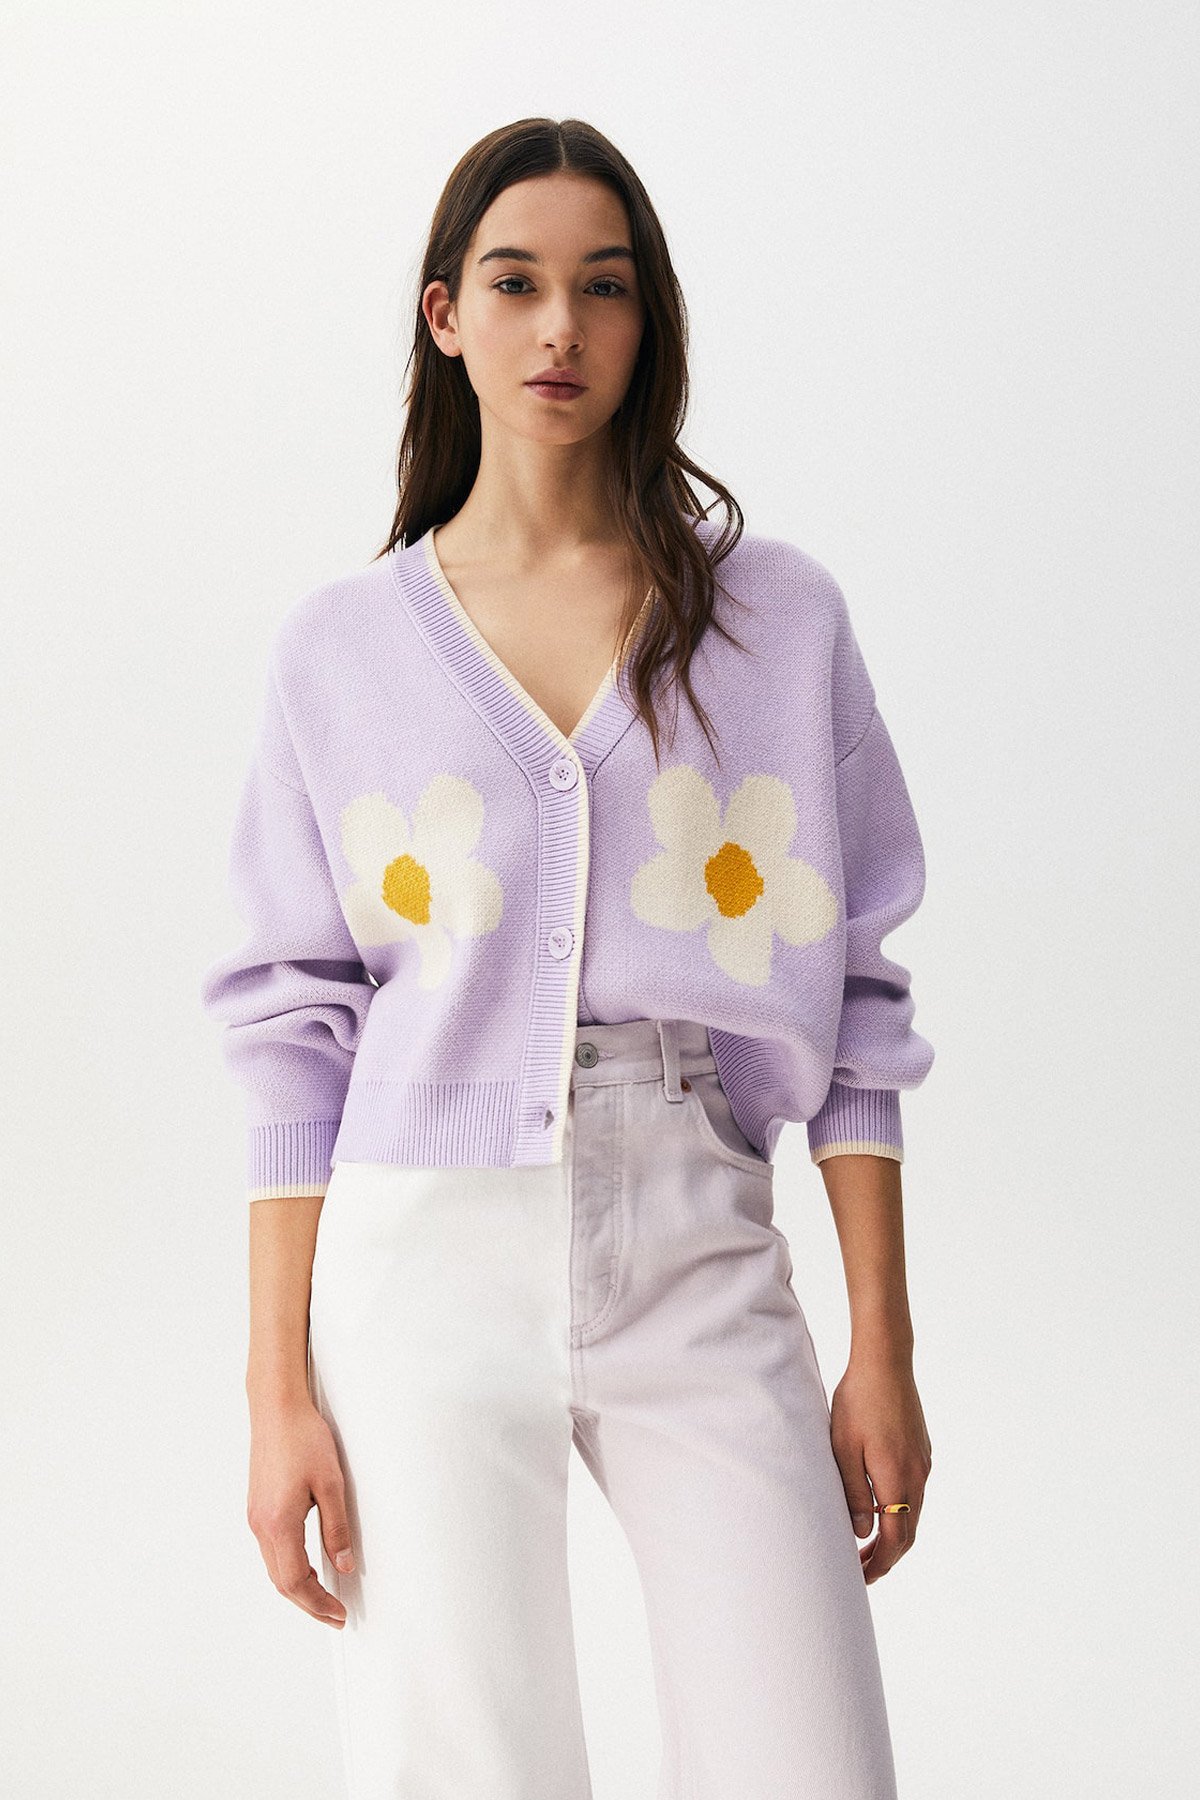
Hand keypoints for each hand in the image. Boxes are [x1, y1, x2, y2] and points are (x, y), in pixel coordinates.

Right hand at [246, 1393, 355, 1627]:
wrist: (277, 1408)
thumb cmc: (304, 1439)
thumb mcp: (331, 1483)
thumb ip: (337, 1529)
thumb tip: (344, 1566)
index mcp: (279, 1523)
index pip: (296, 1581)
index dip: (318, 1604)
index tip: (339, 1615)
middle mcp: (261, 1525)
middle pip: (282, 1582)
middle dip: (308, 1604)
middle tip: (334, 1616)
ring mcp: (256, 1517)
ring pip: (274, 1568)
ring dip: (298, 1588)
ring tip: (324, 1597)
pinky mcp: (258, 1507)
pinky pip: (271, 1550)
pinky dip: (289, 1567)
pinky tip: (307, 1565)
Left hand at [829, 1356, 931, 1583]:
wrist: (886, 1362)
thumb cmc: (858, 1403)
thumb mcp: (844, 1449)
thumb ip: (853, 1493)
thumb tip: (861, 1531)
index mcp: (898, 1480)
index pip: (895, 1540)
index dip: (880, 1564)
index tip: (862, 1578)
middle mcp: (918, 1476)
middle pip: (908, 1532)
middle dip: (887, 1556)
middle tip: (863, 1571)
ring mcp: (923, 1462)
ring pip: (913, 1511)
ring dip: (893, 1533)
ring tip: (868, 1544)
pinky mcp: (922, 1449)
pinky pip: (914, 1490)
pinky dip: (900, 1509)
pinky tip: (879, 1506)